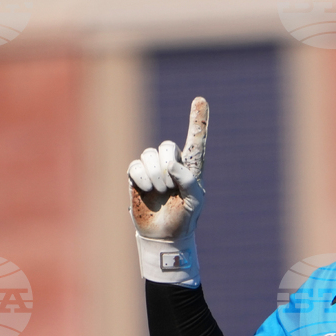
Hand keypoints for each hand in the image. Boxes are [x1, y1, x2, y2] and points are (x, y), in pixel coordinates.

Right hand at [129, 97, 208, 240]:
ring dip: (155, 175)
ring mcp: (153, 169)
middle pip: (165, 146)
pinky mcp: (136, 177)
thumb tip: (171, 164)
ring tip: (160, 191)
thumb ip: (189, 181)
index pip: (196, 140)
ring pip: (149, 154)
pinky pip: (135, 166)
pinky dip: (141, 177)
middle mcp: (172, 163)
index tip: (200, 99)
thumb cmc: (184, 217)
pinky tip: (147, 189)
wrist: (165, 235)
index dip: (198, 120)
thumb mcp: (195, 202)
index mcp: (191, 167)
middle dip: (166, 166)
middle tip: (170, 188)